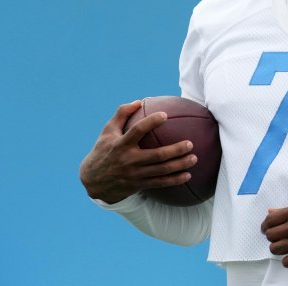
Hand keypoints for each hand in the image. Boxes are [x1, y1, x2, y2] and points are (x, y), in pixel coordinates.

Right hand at [79, 100, 196, 203]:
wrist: (93, 182)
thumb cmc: (103, 150)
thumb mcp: (107, 132)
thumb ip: (121, 114)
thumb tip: (138, 101)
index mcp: (121, 144)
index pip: (137, 131)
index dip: (151, 122)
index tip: (165, 115)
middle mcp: (129, 160)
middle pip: (156, 155)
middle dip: (175, 150)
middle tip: (190, 143)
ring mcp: (135, 174)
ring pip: (161, 171)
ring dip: (179, 165)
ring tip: (194, 158)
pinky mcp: (138, 185)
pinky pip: (160, 183)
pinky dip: (175, 180)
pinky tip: (188, 175)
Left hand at [260, 201, 287, 267]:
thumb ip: (287, 210)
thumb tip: (271, 212)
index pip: (270, 220)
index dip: (266, 226)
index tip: (267, 230)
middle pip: (270, 235)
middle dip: (272, 238)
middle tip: (279, 239)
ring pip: (275, 249)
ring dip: (278, 249)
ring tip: (286, 247)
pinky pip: (286, 262)